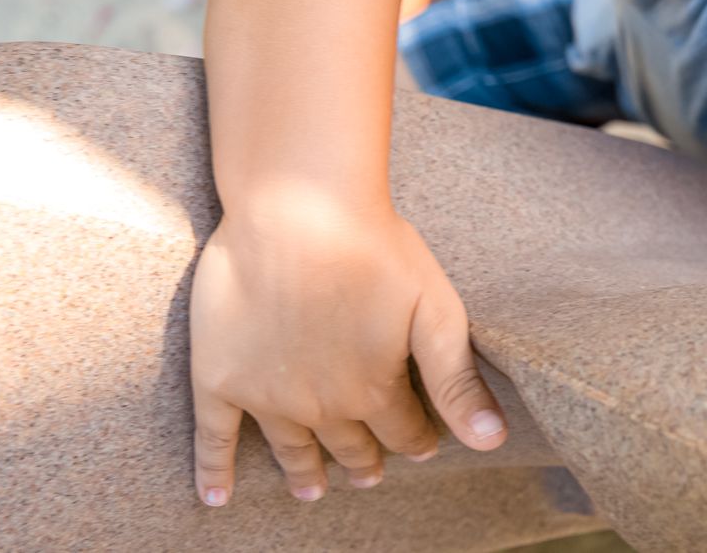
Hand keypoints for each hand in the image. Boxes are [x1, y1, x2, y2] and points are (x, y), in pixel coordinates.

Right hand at [188, 199, 506, 505]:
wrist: (296, 208)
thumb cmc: (373, 247)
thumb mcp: (436, 310)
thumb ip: (458, 381)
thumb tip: (493, 442)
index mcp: (374, 389)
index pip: (403, 432)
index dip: (417, 440)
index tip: (423, 446)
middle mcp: (320, 406)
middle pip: (348, 445)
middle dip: (363, 460)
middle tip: (369, 474)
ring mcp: (266, 396)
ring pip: (291, 448)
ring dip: (304, 472)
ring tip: (312, 490)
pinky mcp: (219, 377)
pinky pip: (214, 438)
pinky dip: (214, 472)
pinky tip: (216, 498)